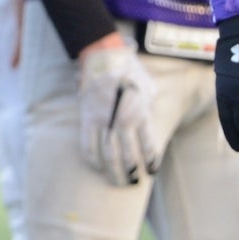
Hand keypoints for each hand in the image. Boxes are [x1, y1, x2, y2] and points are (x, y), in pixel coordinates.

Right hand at [77, 38, 159, 186]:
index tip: (151, 172)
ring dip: (113, 172)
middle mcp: (123, 120)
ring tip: (117, 182)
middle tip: (133, 183)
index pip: (149, 146)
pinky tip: (97, 167)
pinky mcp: (87, 119)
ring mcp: (103, 121)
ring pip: (108, 155)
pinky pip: (88, 145)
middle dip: (132, 173)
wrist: (103, 56)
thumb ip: (150, 107)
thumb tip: (149, 122)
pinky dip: (92, 159)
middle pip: (128, 156)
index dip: (151, 163)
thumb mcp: (148, 87)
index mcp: (141, 113)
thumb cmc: (129, 71)